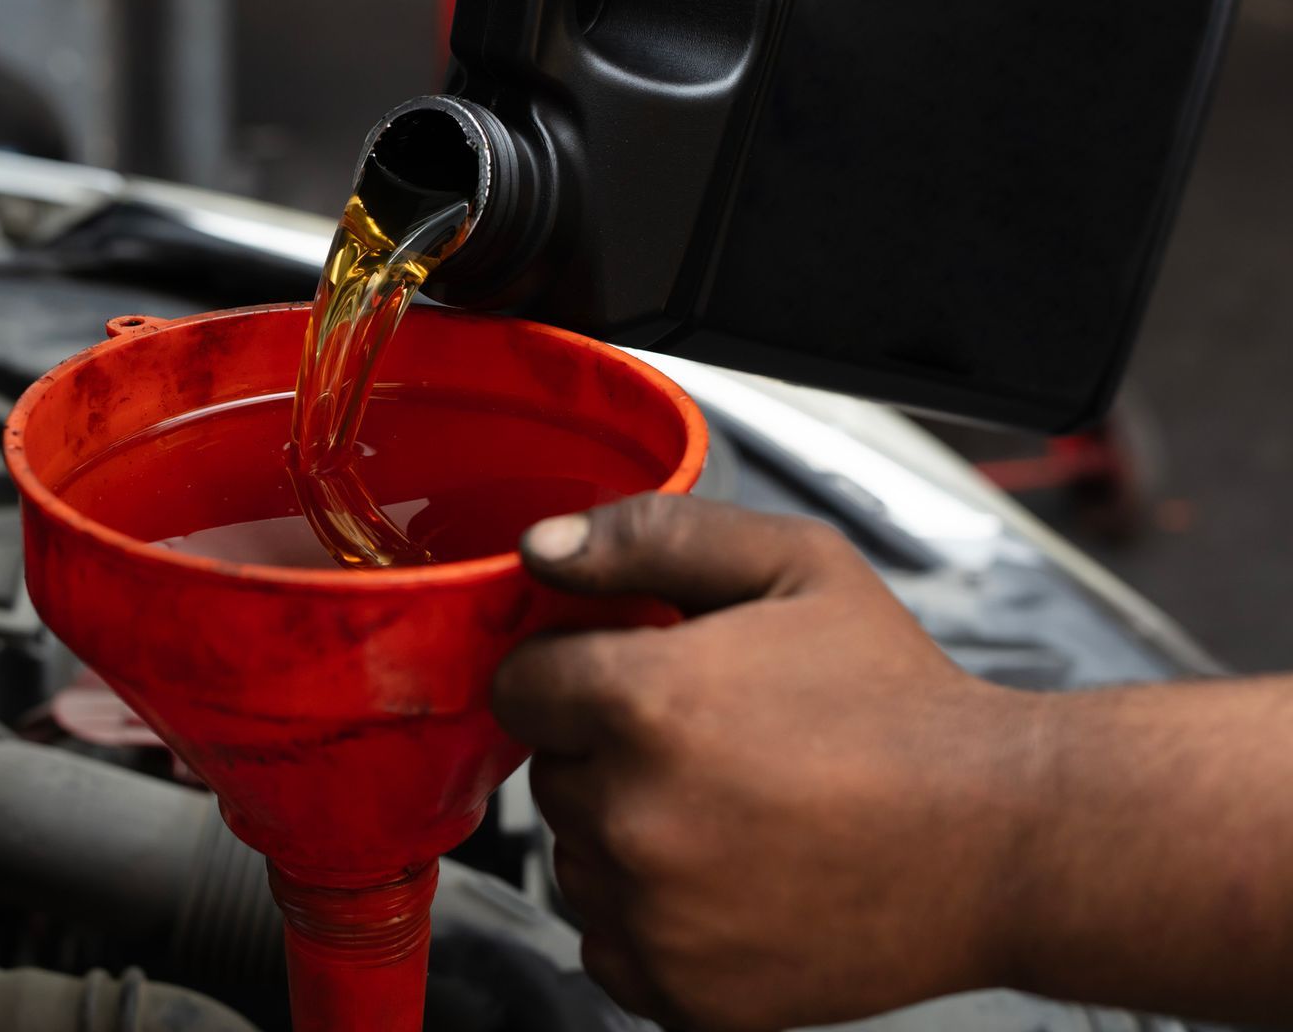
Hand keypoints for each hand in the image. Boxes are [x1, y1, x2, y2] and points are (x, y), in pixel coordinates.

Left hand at [492, 495, 1045, 1029]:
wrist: (1002, 839)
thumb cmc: (901, 700)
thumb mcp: (793, 564)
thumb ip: (649, 536)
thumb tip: (539, 546)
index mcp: (646, 703)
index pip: (519, 684)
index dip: (570, 671)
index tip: (625, 676)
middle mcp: (634, 817)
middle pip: (551, 771)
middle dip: (605, 749)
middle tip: (708, 742)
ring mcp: (654, 914)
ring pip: (576, 857)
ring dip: (624, 833)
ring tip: (732, 810)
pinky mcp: (681, 990)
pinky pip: (607, 940)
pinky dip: (649, 914)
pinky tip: (729, 875)